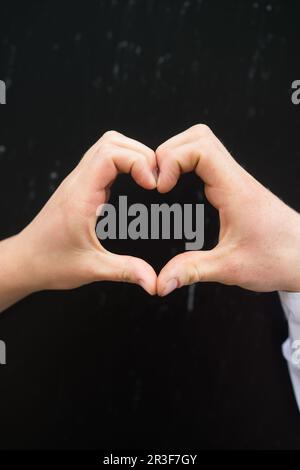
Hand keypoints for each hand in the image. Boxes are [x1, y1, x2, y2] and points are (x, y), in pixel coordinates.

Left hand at [0, 131, 157, 311]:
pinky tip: (133, 184)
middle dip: (141, 154)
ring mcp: (78, 181)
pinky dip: (123, 163)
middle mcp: (78, 182)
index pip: (111, 154)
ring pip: (107, 146)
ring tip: (148, 179)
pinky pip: (103, 160)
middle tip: (156, 180)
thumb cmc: (51, 262)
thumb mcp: (91, 269)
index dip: (138, 162)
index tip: (153, 186)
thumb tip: (153, 281)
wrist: (26, 260)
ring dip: (132, 155)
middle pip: (111, 142)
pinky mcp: (80, 186)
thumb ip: (125, 271)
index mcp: (81, 196)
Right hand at [156, 124, 299, 295]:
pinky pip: (208, 161)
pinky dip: (187, 165)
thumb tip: (160, 282)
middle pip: (198, 136)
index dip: (172, 160)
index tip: (161, 188)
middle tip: (157, 182)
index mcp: (235, 191)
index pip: (200, 149)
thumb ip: (192, 271)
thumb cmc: (279, 258)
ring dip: (178, 156)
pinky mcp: (235, 188)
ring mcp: (236, 181)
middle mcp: (236, 179)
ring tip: (164, 183)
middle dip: (169, 153)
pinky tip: (179, 187)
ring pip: (203, 144)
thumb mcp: (230, 269)